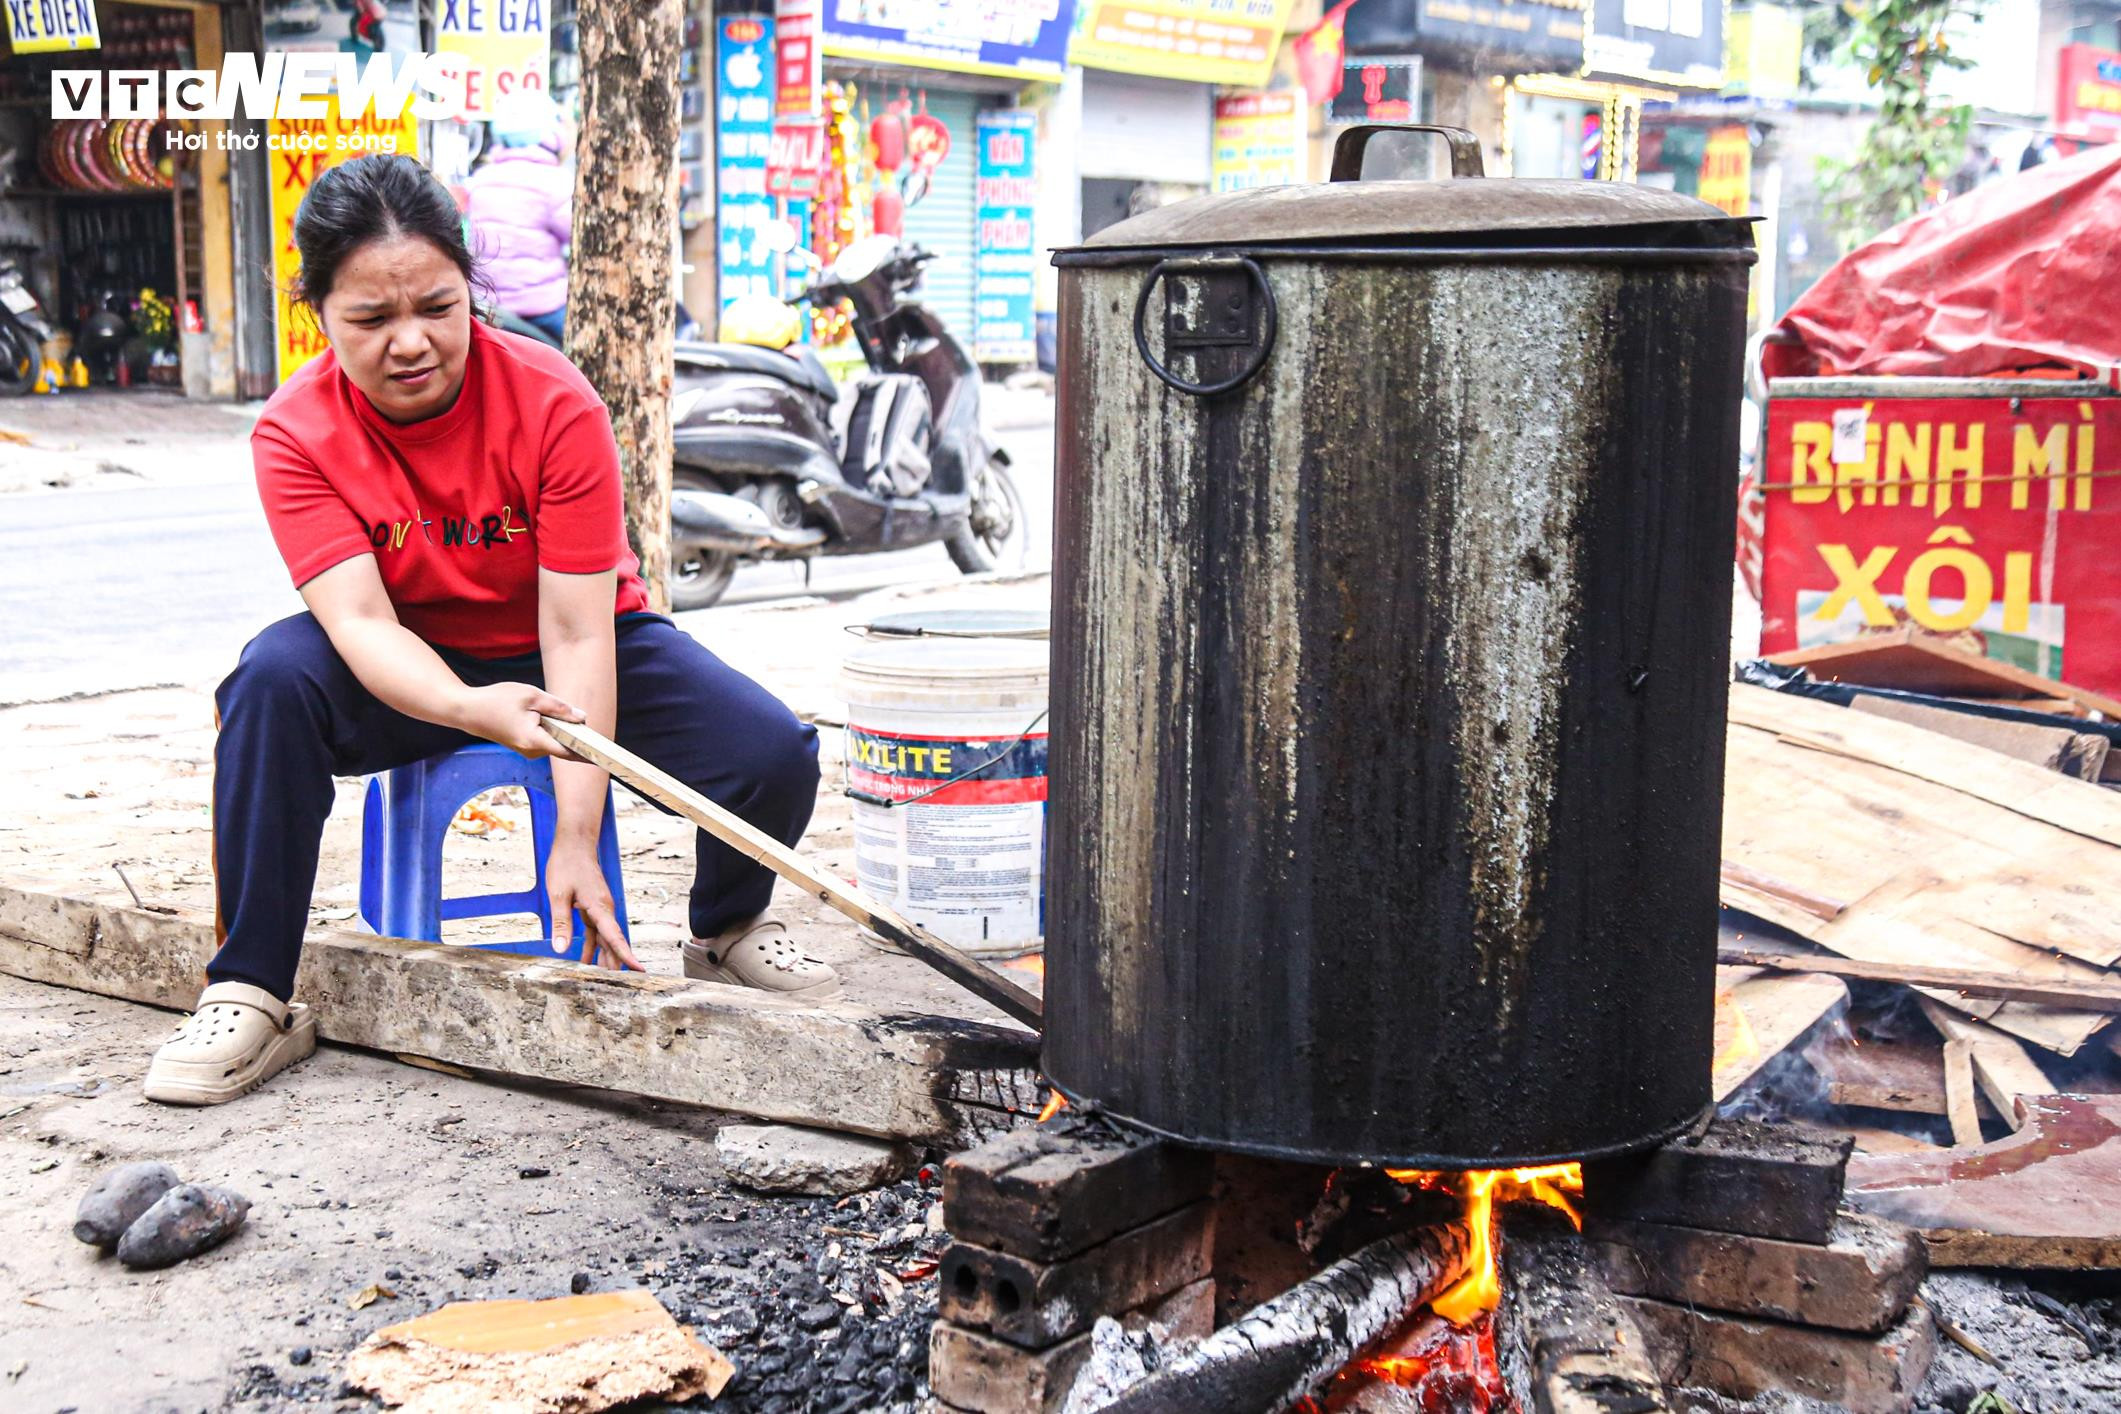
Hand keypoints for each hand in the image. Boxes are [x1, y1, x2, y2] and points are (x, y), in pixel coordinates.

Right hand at [458, 682, 581, 758]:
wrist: (467, 710)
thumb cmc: (496, 700)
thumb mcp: (531, 696)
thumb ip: (558, 708)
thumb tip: (582, 718)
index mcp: (534, 741)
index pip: (569, 752)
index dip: (588, 753)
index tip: (605, 756)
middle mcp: (531, 751)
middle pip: (564, 746)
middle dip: (577, 735)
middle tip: (590, 722)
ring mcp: (526, 751)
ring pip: (555, 741)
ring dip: (563, 730)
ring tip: (567, 714)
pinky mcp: (524, 746)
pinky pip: (546, 739)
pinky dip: (553, 730)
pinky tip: (554, 718)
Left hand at [546, 842, 639, 970]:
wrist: (574, 844)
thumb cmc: (567, 865)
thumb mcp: (558, 895)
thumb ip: (561, 923)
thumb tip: (561, 948)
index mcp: (600, 907)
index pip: (615, 937)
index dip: (626, 956)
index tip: (639, 970)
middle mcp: (604, 910)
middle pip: (614, 942)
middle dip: (617, 964)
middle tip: (619, 986)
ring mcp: (600, 909)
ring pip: (606, 939)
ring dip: (605, 958)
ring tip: (603, 980)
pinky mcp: (593, 908)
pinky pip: (596, 932)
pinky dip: (593, 947)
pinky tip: (586, 960)